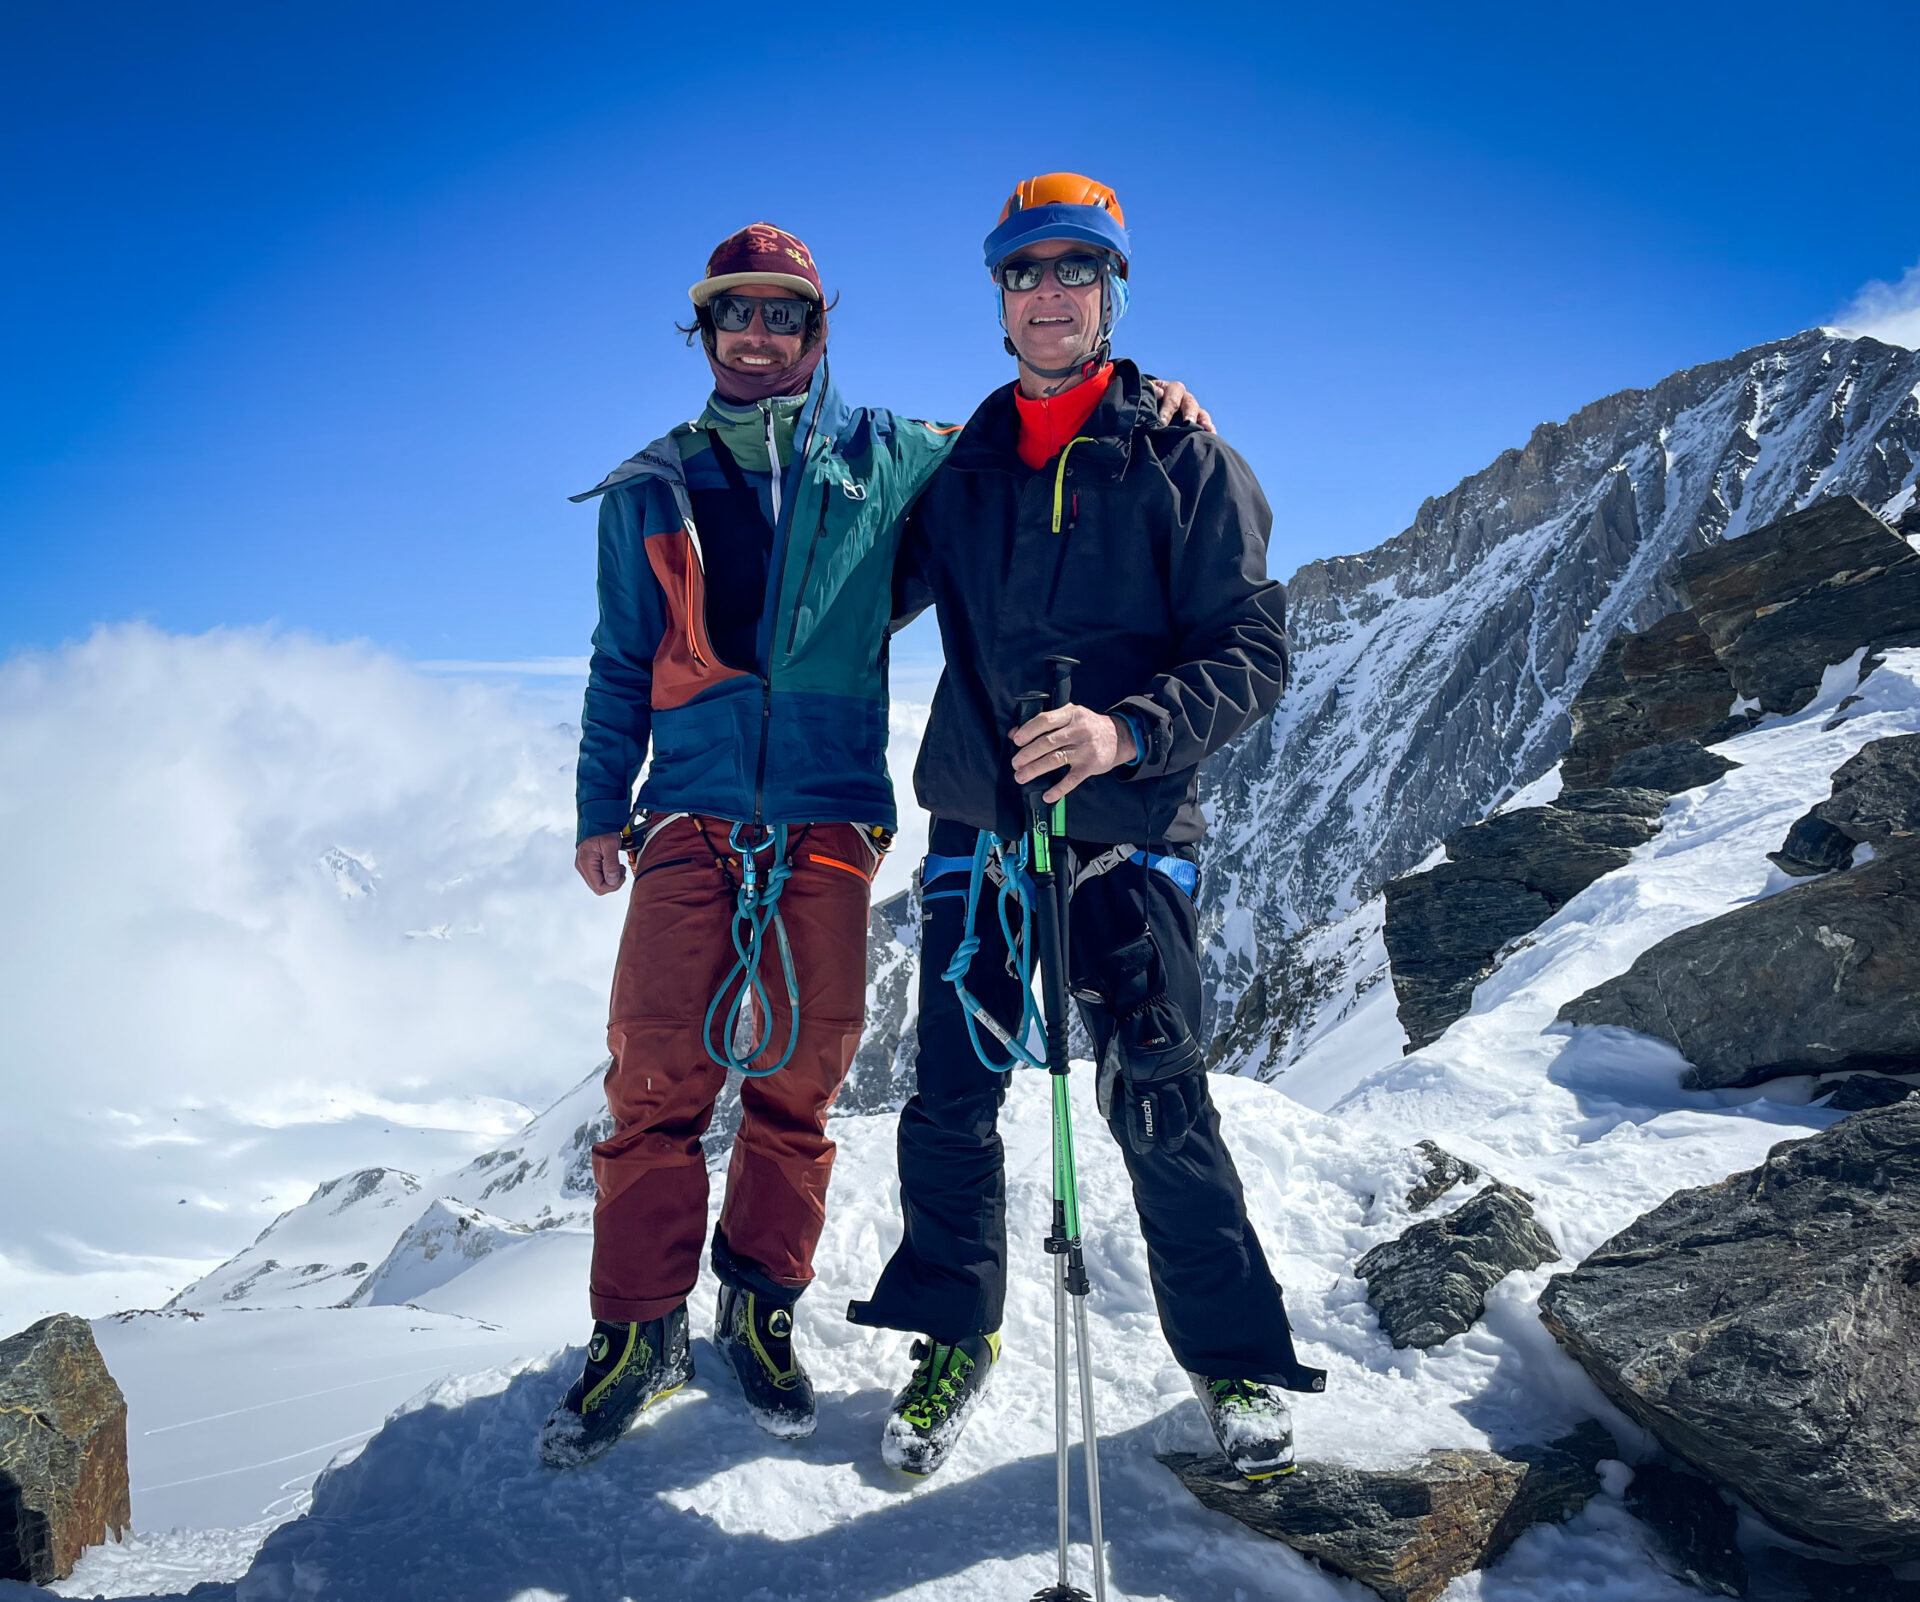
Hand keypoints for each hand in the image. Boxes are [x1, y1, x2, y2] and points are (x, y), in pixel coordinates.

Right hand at [575, 833, 626, 894]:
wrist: (598, 820)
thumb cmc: (603, 829)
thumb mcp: (611, 845)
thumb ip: (611, 864)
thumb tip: (612, 880)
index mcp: (586, 863)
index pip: (599, 887)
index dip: (613, 885)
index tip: (621, 874)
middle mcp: (582, 866)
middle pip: (598, 887)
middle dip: (613, 882)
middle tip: (621, 870)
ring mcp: (584, 866)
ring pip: (599, 883)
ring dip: (611, 878)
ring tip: (618, 866)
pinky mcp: (588, 864)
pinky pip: (598, 876)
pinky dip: (608, 874)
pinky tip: (613, 865)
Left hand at [1010, 704, 1137, 802]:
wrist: (1119, 737)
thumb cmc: (1089, 726)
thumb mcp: (1070, 716)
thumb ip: (1045, 722)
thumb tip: (1014, 733)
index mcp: (1071, 714)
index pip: (1045, 720)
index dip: (1028, 731)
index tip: (1016, 740)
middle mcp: (1079, 730)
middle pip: (1047, 742)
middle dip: (1027, 754)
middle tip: (1015, 763)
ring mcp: (1085, 749)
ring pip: (1055, 760)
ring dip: (1035, 770)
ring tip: (1021, 776)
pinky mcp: (1091, 766)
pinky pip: (1072, 780)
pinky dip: (1058, 789)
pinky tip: (1047, 795)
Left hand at [1146, 378, 1215, 433]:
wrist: (1150, 405)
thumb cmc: (1146, 400)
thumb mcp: (1145, 393)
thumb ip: (1149, 391)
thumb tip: (1158, 392)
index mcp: (1171, 389)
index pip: (1171, 399)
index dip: (1167, 410)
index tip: (1162, 423)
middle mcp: (1184, 397)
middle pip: (1189, 404)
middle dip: (1189, 414)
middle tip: (1188, 423)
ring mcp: (1192, 408)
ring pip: (1201, 413)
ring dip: (1203, 421)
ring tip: (1206, 429)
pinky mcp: (1197, 419)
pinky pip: (1206, 423)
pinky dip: (1210, 429)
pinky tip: (1213, 436)